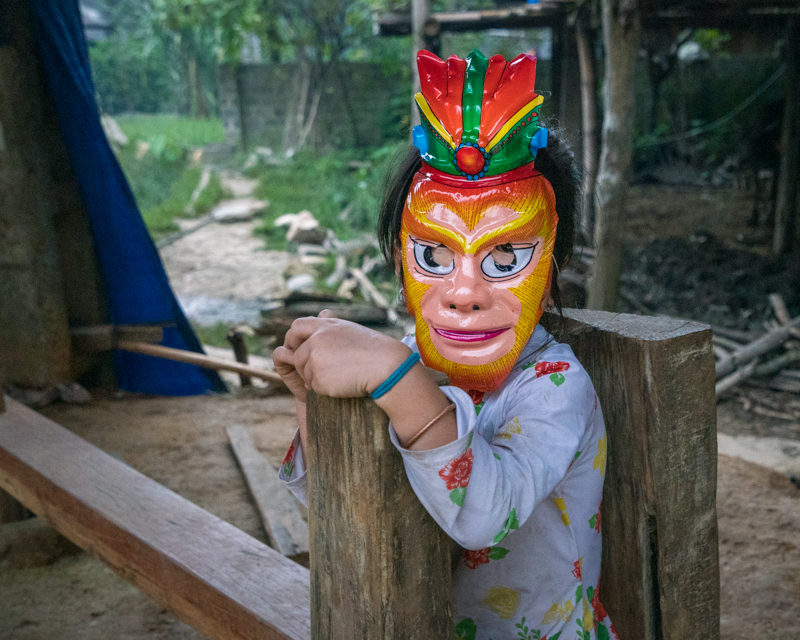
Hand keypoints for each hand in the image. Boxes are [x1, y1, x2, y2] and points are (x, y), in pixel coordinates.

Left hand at [272, 311, 410, 399]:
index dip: (293, 338)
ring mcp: (316, 359)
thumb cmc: (373, 349)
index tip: (295, 348)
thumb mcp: (349, 331)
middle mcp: (317, 340)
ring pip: (305, 373)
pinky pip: (314, 387)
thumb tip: (313, 333)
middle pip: (298, 355)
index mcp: (325, 325)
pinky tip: (341, 384)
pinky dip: (324, 389)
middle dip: (305, 366)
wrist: (385, 366)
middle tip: (322, 372)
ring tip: (340, 376)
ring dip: (316, 378)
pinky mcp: (319, 378)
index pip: (297, 327)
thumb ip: (329, 331)